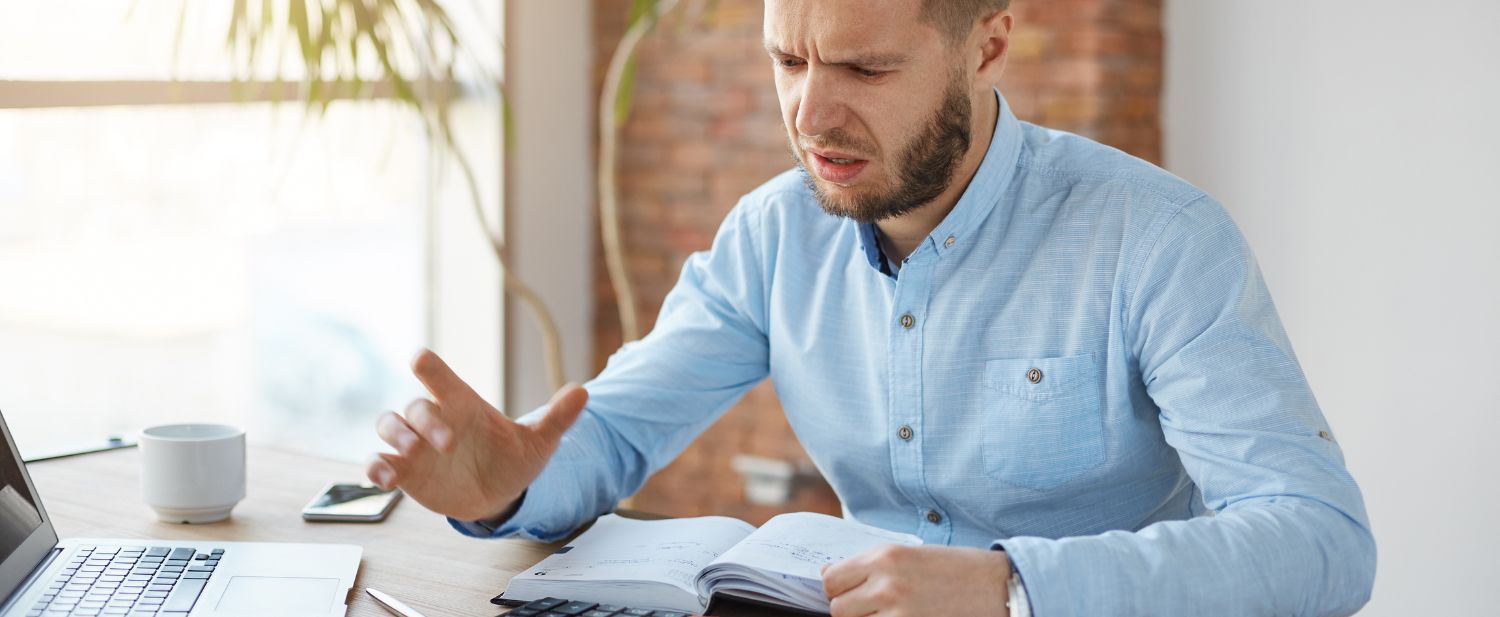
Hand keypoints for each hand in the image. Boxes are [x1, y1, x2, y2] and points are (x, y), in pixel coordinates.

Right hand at [367, 349, 587, 521]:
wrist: (499, 494)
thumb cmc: (513, 458)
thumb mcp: (539, 441)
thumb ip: (557, 418)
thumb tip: (584, 392)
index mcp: (463, 404)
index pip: (440, 377)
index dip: (429, 366)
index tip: (421, 358)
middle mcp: (435, 420)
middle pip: (415, 406)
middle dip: (425, 420)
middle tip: (448, 442)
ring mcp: (416, 445)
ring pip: (388, 426)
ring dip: (395, 435)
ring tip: (412, 452)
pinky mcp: (406, 471)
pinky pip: (377, 462)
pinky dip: (375, 467)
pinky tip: (385, 478)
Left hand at [822, 545, 1011, 616]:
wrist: (999, 587)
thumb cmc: (955, 569)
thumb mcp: (910, 554)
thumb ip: (871, 565)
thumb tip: (830, 577)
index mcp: (885, 558)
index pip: (831, 581)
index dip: (836, 589)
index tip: (847, 592)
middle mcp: (887, 585)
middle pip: (838, 609)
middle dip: (850, 610)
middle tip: (870, 608)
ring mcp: (900, 614)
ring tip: (889, 615)